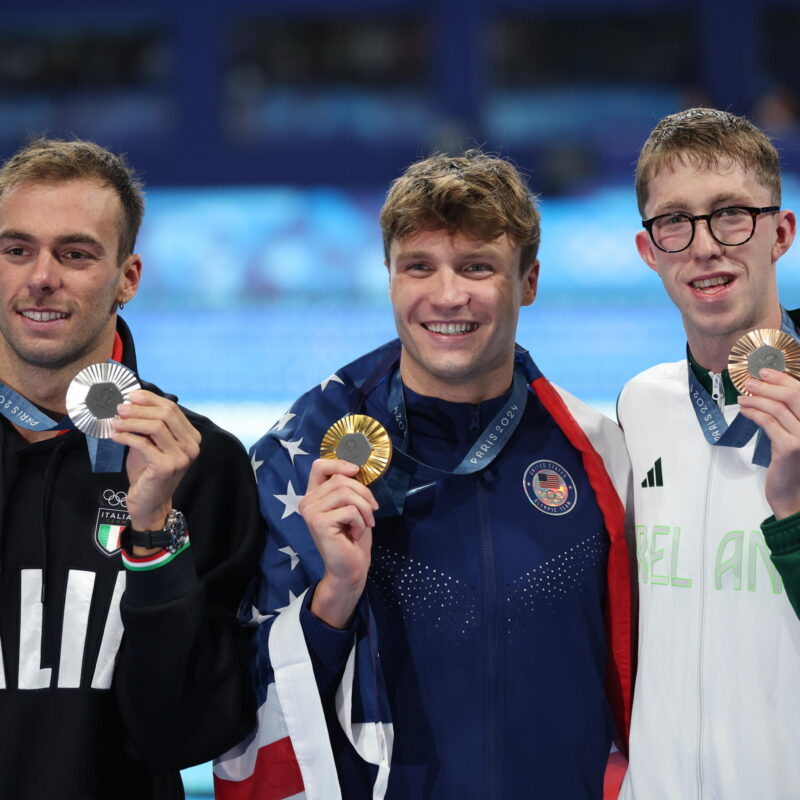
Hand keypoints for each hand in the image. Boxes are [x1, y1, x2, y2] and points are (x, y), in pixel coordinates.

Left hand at [111, 391, 200, 539]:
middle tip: (119, 408)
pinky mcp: (166, 467)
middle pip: (165, 414)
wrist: (150, 502)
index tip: (131, 395)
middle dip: (139, 408)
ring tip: (115, 421)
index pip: (172, 408)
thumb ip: (149, 425)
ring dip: (131, 421)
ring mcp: (181, 457)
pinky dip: (126, 436)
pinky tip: (115, 436)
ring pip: (156, 426)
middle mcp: (191, 446)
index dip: (150, 399)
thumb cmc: (149, 472)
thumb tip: (131, 402)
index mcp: (191, 437)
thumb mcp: (152, 444)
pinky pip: (143, 443)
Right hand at [298, 458, 378, 627]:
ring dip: (365, 509)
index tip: (356, 471)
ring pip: (346, 493)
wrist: (350, 568)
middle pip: (340, 479)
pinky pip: (350, 510)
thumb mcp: (353, 505)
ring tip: (365, 524)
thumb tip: (355, 467)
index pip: (319, 466)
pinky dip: (360, 522)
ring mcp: (311, 512)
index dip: (339, 463)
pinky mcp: (319, 523)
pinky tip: (355, 534)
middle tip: (372, 511)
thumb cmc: (353, 537)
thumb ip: (348, 487)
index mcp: (314, 495)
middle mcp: (307, 501)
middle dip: (364, 493)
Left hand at [738, 368, 799, 518]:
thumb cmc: (795, 466)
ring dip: (756, 399)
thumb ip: (791, 417)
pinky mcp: (790, 447)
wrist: (795, 496)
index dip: (785, 379)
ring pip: (777, 408)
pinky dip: (753, 413)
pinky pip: (768, 422)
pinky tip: (745, 411)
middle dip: (769, 385)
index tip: (767, 372)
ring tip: (743, 398)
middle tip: (750, 381)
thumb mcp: (797, 436)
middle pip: (794, 395)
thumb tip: (771, 393)